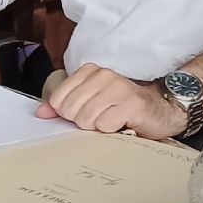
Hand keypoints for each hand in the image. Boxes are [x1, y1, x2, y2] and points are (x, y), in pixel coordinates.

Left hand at [35, 63, 187, 138]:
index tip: (83, 113)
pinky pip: (104, 126)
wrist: (162, 109)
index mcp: (89, 71)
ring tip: (111, 121)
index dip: (67, 113)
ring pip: (86, 119)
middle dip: (82, 121)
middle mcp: (103, 76)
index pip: (58, 98)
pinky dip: (111, 131)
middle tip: (100, 119)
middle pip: (70, 110)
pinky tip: (122, 124)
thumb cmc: (124, 107)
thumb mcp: (92, 101)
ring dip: (98, 127)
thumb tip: (41, 113)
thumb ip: (64, 105)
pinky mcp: (130, 105)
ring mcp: (118, 89)